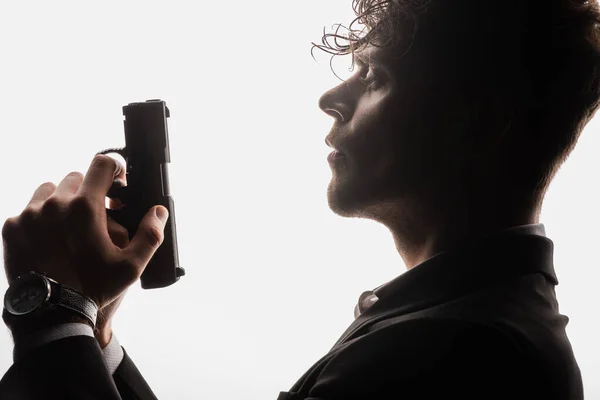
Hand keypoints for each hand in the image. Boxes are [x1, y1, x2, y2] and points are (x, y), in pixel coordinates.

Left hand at [2, 154, 168, 311]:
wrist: (51, 313)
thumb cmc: (93, 288)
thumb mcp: (132, 266)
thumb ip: (150, 234)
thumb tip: (158, 211)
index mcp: (86, 207)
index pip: (103, 163)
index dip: (115, 168)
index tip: (117, 183)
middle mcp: (55, 204)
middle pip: (77, 177)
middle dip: (90, 191)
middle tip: (96, 214)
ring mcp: (30, 214)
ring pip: (50, 190)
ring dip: (63, 201)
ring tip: (71, 226)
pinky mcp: (12, 227)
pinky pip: (29, 209)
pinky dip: (41, 218)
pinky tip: (50, 239)